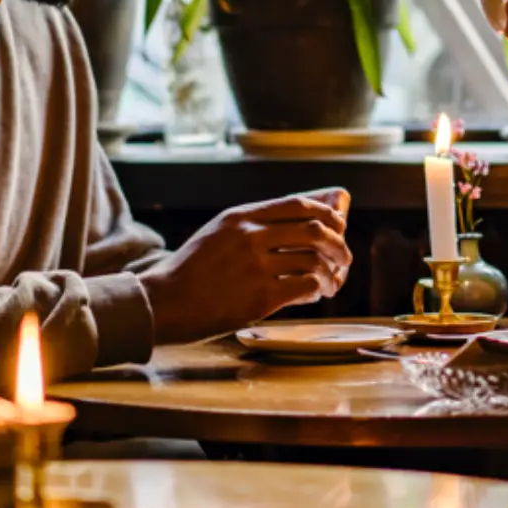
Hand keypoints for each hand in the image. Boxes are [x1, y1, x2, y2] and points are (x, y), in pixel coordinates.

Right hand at [139, 189, 352, 344]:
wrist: (163, 302)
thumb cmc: (191, 270)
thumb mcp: (217, 234)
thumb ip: (253, 226)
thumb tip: (300, 223)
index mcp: (241, 217)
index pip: (298, 204)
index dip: (326, 212)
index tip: (338, 224)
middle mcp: (251, 236)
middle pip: (314, 230)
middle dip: (338, 244)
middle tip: (344, 258)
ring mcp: (256, 266)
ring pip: (314, 260)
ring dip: (330, 272)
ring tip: (330, 283)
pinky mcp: (260, 297)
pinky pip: (305, 286)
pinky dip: (318, 290)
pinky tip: (315, 295)